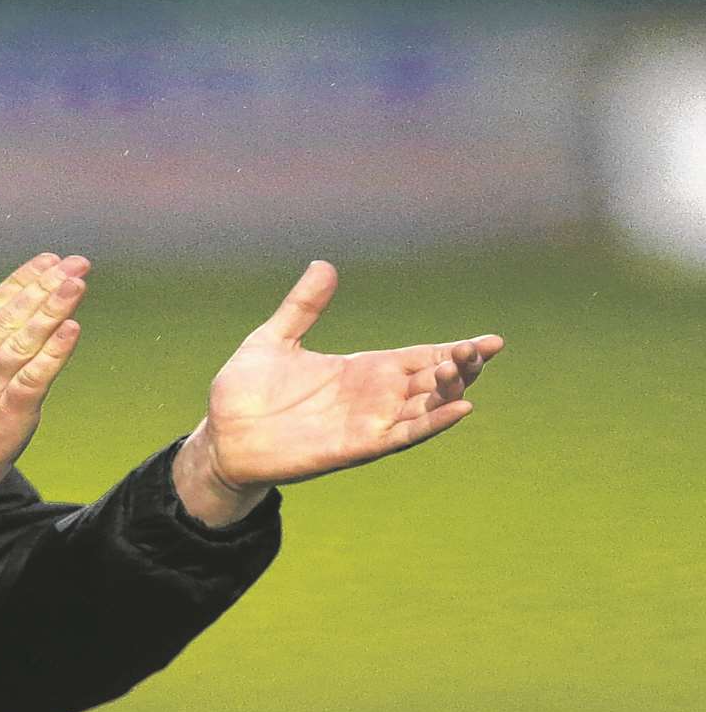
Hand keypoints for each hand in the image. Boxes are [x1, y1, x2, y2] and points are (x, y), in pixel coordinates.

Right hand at [0, 253, 89, 524]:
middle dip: (45, 287)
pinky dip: (53, 355)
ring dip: (53, 310)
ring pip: (26, 341)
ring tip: (77, 284)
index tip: (48, 261)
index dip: (21, 281)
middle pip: (13, 316)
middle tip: (75, 263)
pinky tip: (72, 331)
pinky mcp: (8, 415)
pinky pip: (34, 379)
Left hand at [174, 261, 504, 526]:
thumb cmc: (246, 391)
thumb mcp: (275, 338)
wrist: (221, 434)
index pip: (419, 358)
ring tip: (466, 367)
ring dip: (450, 391)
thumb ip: (302, 306)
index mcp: (359, 370)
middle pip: (432, 381)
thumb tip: (324, 264)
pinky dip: (432, 423)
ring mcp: (366, 423)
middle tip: (482, 349)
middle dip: (461, 366)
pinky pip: (402, 435)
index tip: (492, 340)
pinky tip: (459, 409)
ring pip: (425, 407)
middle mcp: (371, 398)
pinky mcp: (355, 447)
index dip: (454, 349)